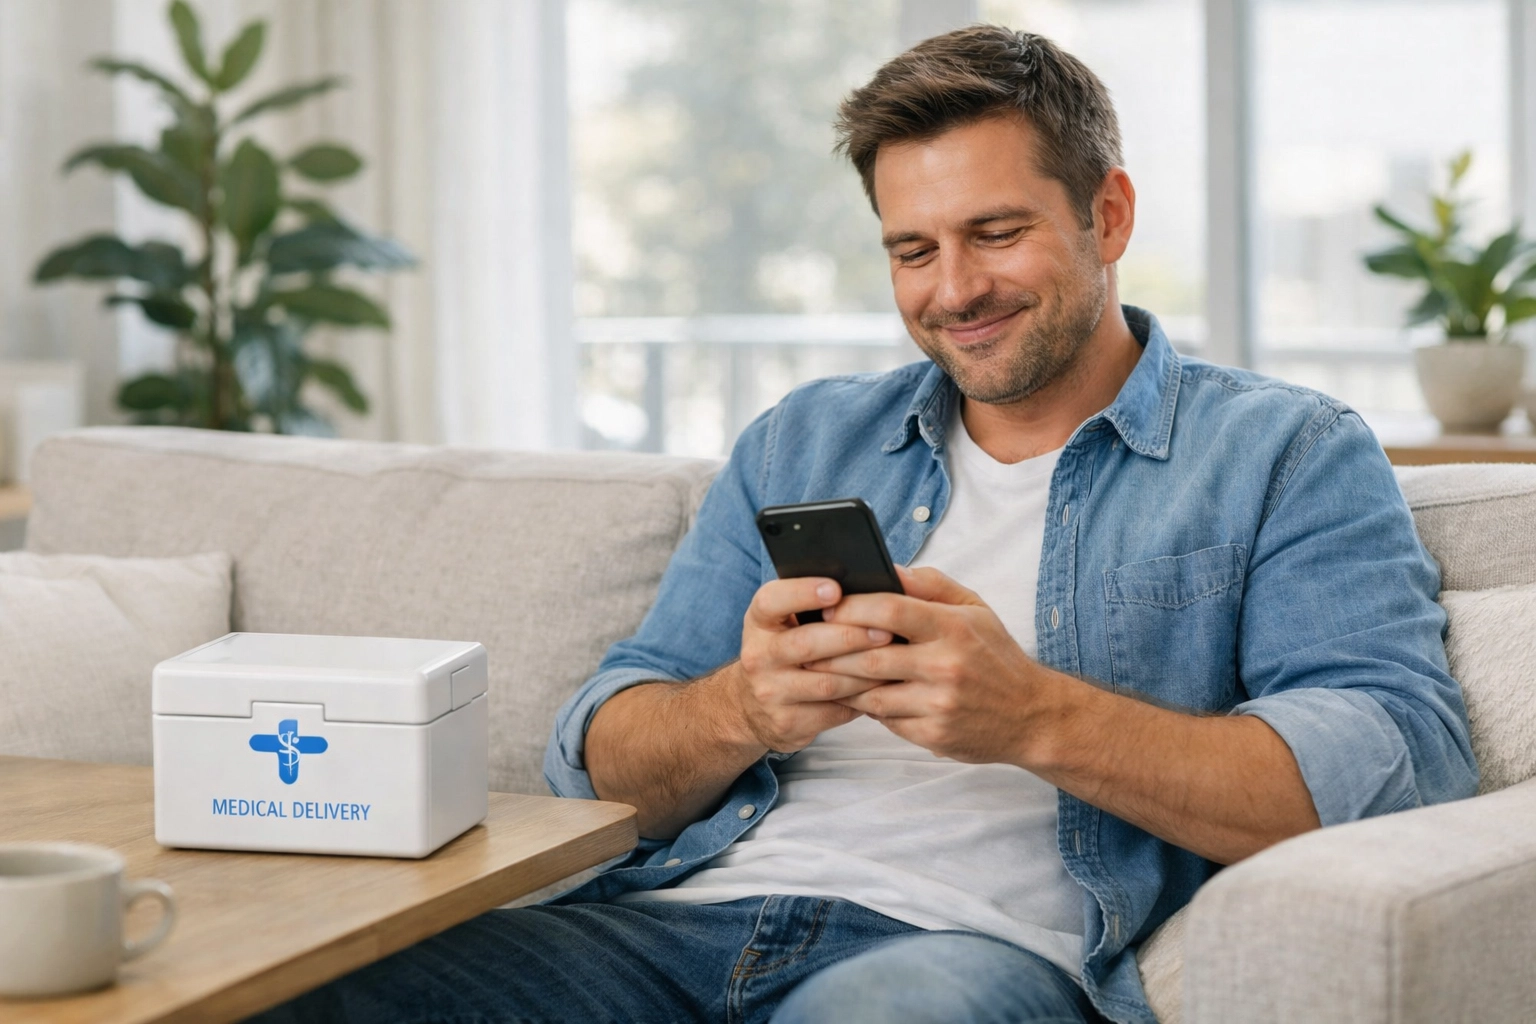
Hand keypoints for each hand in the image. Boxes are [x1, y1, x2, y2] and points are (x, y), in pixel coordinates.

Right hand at [729, 577, 894, 752]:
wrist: (751, 708)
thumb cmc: (783, 652)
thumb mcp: (783, 624)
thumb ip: (813, 607)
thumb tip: (866, 591)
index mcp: (758, 621)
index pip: (772, 600)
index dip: (802, 593)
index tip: (836, 589)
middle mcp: (758, 656)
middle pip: (806, 643)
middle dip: (850, 636)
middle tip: (885, 631)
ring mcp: (770, 692)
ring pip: (826, 682)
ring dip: (864, 672)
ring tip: (894, 661)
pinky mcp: (787, 722)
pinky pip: (834, 710)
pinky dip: (862, 698)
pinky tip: (882, 688)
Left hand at [810, 565, 1055, 764]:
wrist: (1032, 716)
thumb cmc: (996, 656)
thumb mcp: (975, 609)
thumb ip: (930, 585)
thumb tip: (887, 567)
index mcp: (954, 628)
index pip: (890, 610)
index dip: (852, 607)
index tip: (827, 606)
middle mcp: (946, 666)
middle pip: (870, 655)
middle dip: (832, 649)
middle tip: (807, 643)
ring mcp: (939, 705)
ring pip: (870, 693)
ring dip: (841, 682)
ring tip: (821, 670)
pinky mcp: (934, 735)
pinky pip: (885, 719)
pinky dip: (865, 706)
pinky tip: (854, 694)